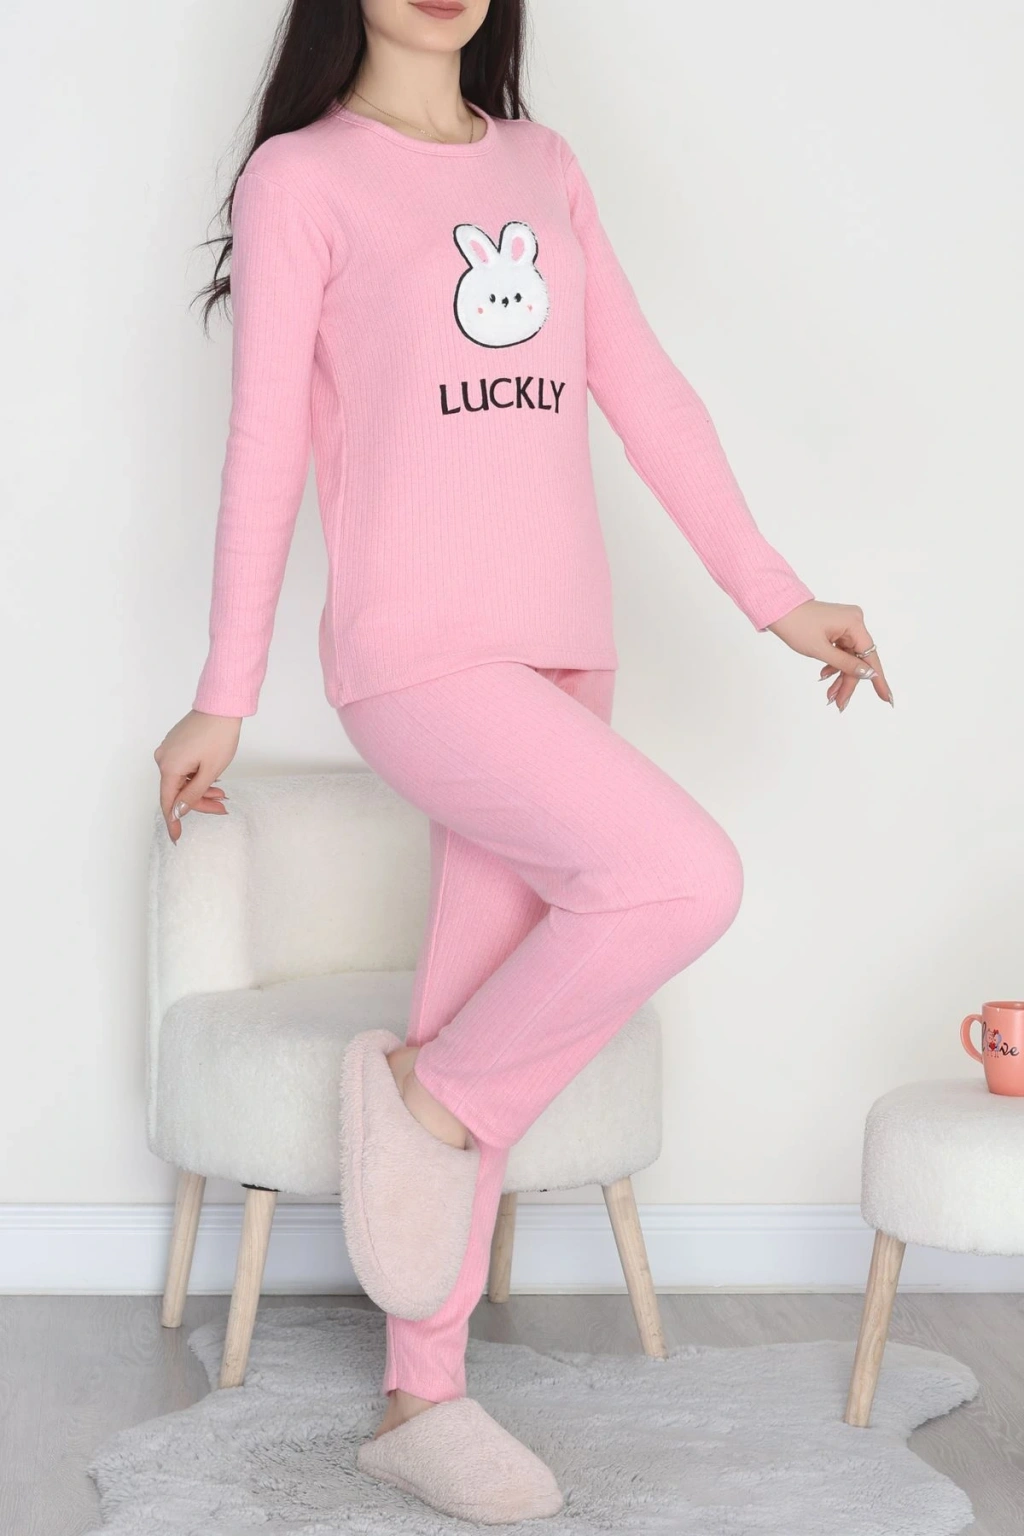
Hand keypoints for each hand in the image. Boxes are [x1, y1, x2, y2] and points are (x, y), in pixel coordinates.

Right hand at [153, 710, 241, 843]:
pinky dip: (196, 776)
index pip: (168, 802)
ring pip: (182, 779)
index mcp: (169, 767)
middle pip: (177, 791)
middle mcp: (163, 758)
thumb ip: (193, 794)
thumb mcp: (209, 771)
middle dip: (199, 802)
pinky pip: (183, 767)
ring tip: (222, 792)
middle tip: (221, 807)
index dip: (174, 821)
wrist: (221, 707)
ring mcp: (168, 749)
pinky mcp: (175, 743)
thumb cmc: (218, 737)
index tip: (176, 837)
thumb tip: (178, 811)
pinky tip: (212, 778)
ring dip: (200, 788)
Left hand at [768, 600, 892, 710]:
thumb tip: (869, 674)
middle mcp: (854, 621)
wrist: (778, 608)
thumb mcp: (820, 650)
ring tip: (830, 695)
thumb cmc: (796, 626)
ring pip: (849, 657)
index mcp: (854, 623)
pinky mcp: (838, 628)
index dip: (878, 679)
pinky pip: (842, 650)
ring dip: (840, 676)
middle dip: (848, 682)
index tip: (887, 698)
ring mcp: (846, 624)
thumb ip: (845, 664)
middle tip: (839, 704)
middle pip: (858, 659)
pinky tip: (825, 676)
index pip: (870, 656)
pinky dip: (835, 664)